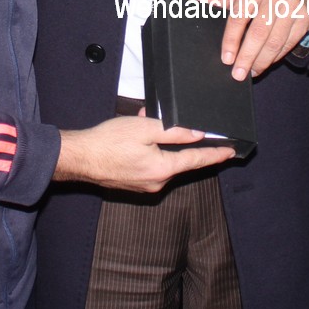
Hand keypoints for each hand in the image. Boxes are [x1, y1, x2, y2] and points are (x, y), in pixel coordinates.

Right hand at [54, 115, 235, 192]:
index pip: (197, 161)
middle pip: (179, 160)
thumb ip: (175, 132)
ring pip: (161, 160)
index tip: (230, 152)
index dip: (215, 155)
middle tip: (163, 122)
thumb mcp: (146, 129)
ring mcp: (144, 186)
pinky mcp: (132, 183)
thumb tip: (197, 133)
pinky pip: (149, 165)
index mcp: (163, 169)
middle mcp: (156, 182)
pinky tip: (134, 136)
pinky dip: (147, 150)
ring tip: (143, 123)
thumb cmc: (108, 141)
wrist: (79, 157)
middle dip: (176, 140)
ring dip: (158, 142)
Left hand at [203, 0, 308, 81]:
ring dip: (261, 61)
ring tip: (251, 72)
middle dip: (247, 56)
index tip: (226, 58)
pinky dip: (276, 57)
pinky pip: (288, 44)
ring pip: (275, 41)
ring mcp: (293, 7)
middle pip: (259, 33)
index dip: (231, 40)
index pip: (239, 16)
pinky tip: (266, 63)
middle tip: (238, 74)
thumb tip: (198, 4)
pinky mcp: (304, 19)